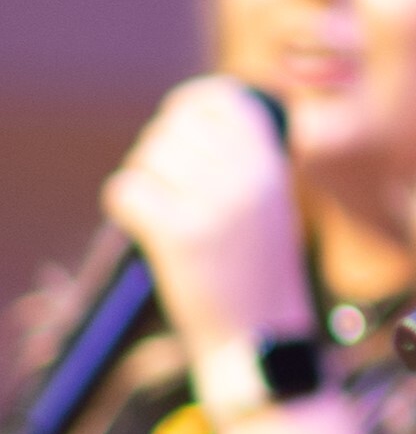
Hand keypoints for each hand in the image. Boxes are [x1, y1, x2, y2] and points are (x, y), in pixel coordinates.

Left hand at [103, 78, 310, 362]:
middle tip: (169, 183)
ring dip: (144, 178)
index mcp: (272, 166)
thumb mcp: (269, 200)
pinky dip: (125, 205)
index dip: (190, 104)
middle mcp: (246, 179)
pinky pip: (127, 190)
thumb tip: (187, 110)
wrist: (258, 334)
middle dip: (160, 149)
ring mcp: (213, 206)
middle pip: (174, 126)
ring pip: (147, 157)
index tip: (179, 120)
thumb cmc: (259, 266)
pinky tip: (143, 224)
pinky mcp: (178, 236)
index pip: (221, 99)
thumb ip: (240, 157)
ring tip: (164, 208)